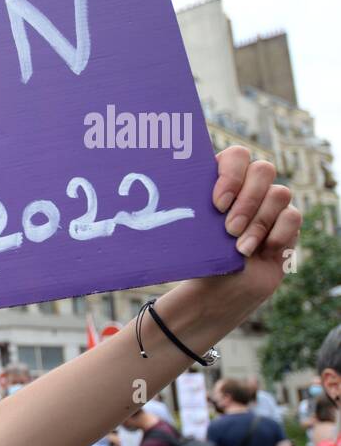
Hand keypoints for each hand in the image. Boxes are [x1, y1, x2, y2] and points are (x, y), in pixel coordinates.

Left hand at [187, 146, 299, 308]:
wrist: (219, 288)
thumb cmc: (199, 257)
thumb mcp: (187, 235)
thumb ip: (181, 214)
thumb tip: (153, 207)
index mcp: (222, 179)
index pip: (236, 156)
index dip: (231, 176)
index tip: (217, 205)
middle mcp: (249, 185)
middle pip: (263, 170)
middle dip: (247, 202)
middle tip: (229, 230)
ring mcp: (271, 202)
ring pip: (280, 193)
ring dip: (259, 223)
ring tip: (241, 248)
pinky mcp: (287, 222)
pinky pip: (293, 216)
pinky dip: (277, 235)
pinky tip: (261, 251)